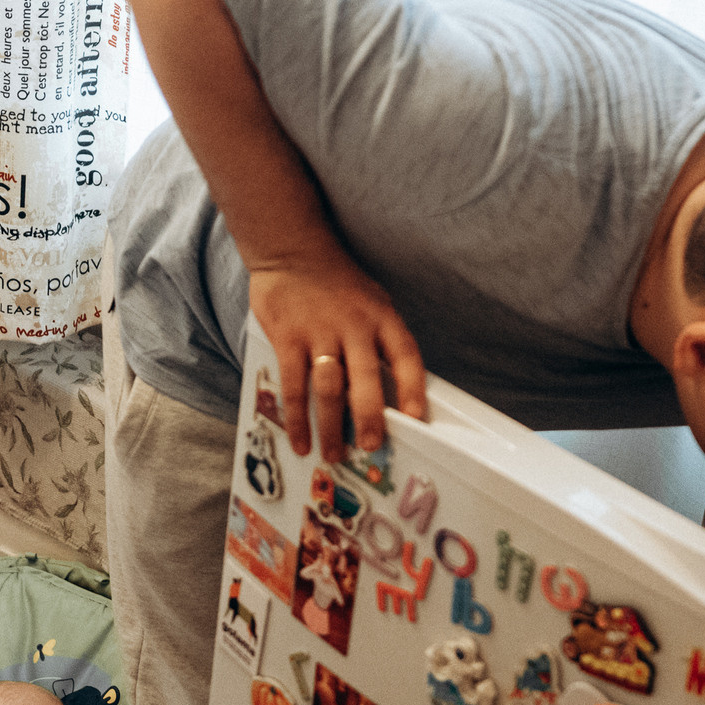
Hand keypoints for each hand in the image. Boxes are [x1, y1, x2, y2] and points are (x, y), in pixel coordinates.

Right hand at [248, 257, 426, 462]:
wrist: (292, 250)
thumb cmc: (337, 283)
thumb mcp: (372, 303)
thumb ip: (382, 342)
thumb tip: (394, 393)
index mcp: (382, 316)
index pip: (405, 356)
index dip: (413, 389)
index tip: (416, 419)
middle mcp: (354, 325)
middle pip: (365, 380)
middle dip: (369, 419)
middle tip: (369, 446)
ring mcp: (319, 332)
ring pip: (328, 390)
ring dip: (331, 428)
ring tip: (333, 454)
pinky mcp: (287, 338)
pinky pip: (294, 387)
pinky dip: (297, 419)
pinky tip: (301, 439)